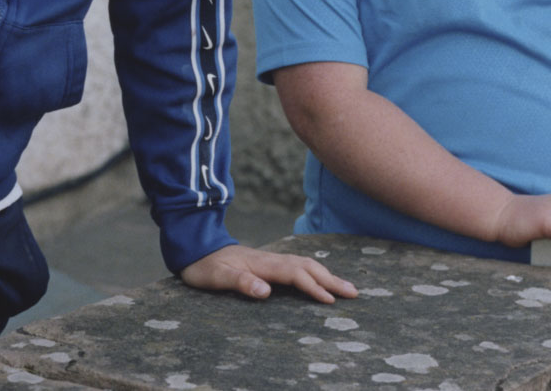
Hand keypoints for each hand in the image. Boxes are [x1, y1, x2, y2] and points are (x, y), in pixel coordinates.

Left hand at [180, 244, 357, 302]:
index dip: (313, 287)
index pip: (295, 275)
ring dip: (327, 274)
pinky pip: (299, 265)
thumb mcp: (217, 278)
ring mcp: (271, 259)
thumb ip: (240, 283)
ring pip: (305, 264)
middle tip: (354, 293)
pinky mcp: (269, 262)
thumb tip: (265, 291)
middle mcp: (271, 259)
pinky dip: (315, 270)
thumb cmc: (205, 267)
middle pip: (308, 267)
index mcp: (262, 264)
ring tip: (345, 287)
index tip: (330, 301)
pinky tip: (321, 276)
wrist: (196, 249)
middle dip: (331, 280)